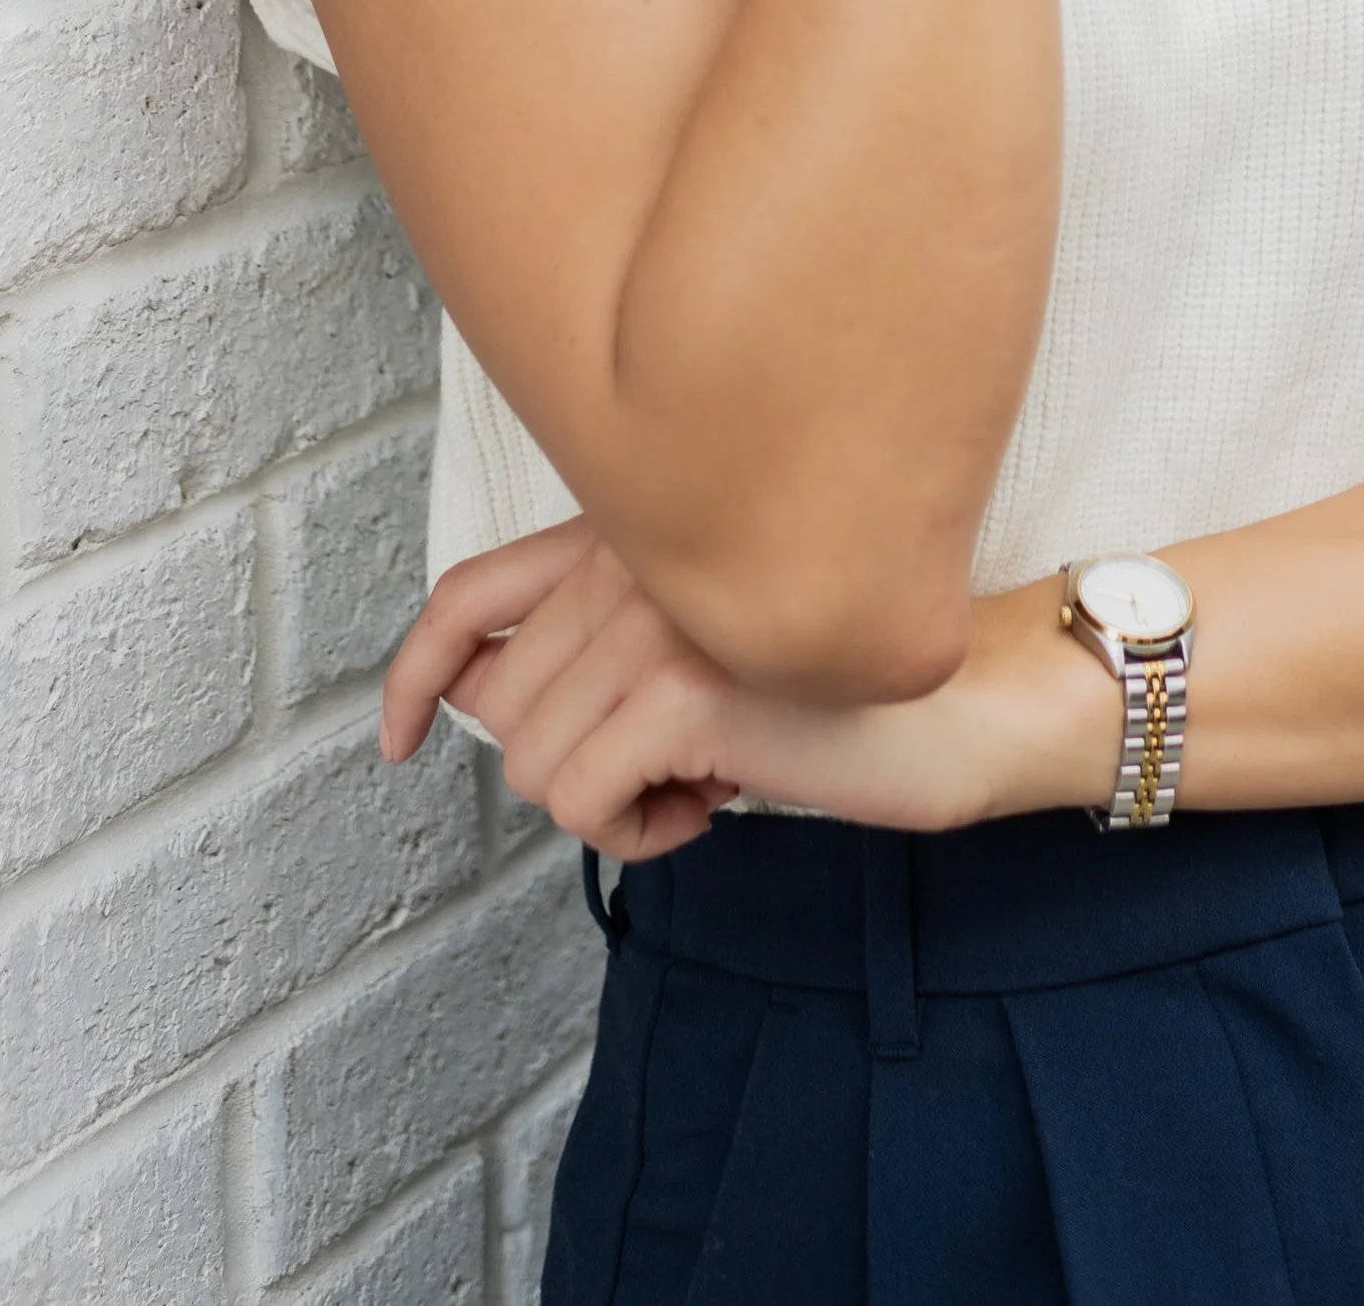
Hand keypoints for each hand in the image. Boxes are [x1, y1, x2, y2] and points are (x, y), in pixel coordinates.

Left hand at [381, 518, 1110, 853]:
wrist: (964, 702)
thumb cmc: (835, 686)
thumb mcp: (705, 649)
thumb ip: (599, 650)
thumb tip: (481, 708)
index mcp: (628, 531)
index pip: (471, 595)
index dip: (416, 673)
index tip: (399, 739)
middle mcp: (632, 553)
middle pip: (507, 712)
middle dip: (578, 768)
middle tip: (677, 762)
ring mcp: (657, 612)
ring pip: (537, 766)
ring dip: (613, 805)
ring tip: (701, 778)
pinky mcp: (686, 684)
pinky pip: (584, 802)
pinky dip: (637, 833)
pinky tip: (711, 805)